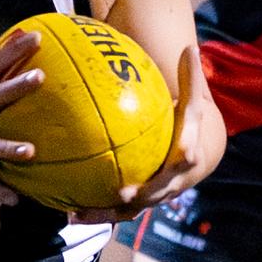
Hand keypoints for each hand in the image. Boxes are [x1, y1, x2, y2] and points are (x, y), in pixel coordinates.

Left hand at [67, 42, 221, 223]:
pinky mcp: (136, 205)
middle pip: (158, 192)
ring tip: (78, 214)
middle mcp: (171, 183)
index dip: (186, 152)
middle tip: (123, 192)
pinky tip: (67, 212)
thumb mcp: (192, 103)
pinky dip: (92, 214)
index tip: (181, 151)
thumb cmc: (187, 126)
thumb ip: (190, 79)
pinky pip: (113, 213)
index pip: (189, 154)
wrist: (194, 159)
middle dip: (143, 194)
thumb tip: (191, 46)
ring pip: (130, 211)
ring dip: (105, 214)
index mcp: (187, 157)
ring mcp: (153, 198)